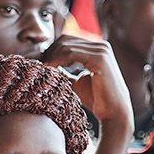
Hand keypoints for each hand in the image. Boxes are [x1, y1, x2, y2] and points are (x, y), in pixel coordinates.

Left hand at [41, 35, 132, 153]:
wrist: (114, 113)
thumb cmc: (96, 99)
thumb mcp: (76, 82)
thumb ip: (64, 72)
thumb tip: (46, 65)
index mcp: (97, 49)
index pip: (68, 41)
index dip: (52, 50)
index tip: (41, 64)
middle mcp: (101, 46)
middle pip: (66, 40)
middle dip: (50, 52)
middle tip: (40, 66)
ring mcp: (102, 51)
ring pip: (66, 46)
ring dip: (51, 57)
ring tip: (43, 69)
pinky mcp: (100, 59)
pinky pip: (71, 54)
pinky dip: (57, 60)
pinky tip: (50, 69)